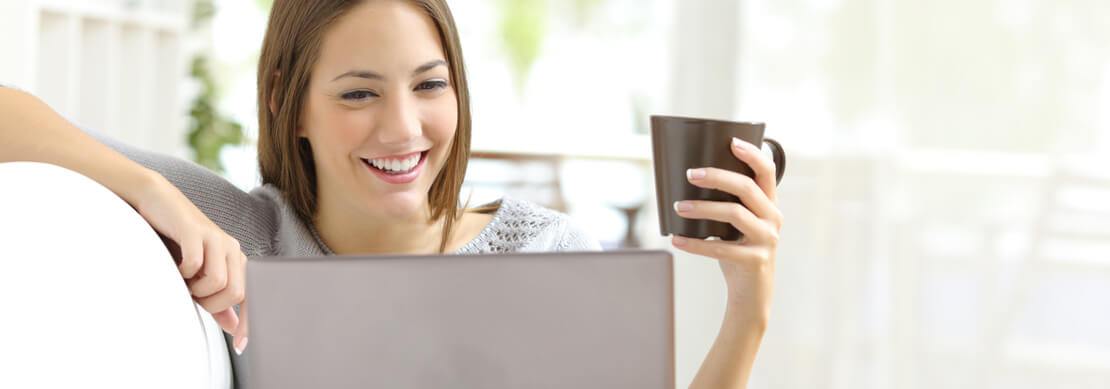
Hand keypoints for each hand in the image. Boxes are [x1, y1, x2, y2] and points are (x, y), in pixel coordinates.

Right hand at [134, 174, 248, 351]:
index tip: (241, 346)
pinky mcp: (195, 230)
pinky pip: (196, 264)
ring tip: (183, 280)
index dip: (249, 322)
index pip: (252, 296)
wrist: (157, 202)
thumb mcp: (200, 275)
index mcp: (237, 260)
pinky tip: (176, 267)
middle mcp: (232, 248)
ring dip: (196, 290)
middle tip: (193, 296)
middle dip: (213, 304)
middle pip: (237, 292)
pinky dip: (184, 273)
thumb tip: (234, 327)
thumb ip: (217, 300)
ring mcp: (216, 238)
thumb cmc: (177, 242)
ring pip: (219, 282)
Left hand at [670, 137, 782, 327]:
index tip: (732, 141)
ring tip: (678, 207)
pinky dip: (695, 243)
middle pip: (747, 188)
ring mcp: (767, 240)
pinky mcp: (756, 261)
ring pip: (734, 213)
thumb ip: (726, 205)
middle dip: (717, 176)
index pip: (767, 171)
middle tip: (690, 174)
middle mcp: (773, 219)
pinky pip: (721, 248)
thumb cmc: (738, 255)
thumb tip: (689, 184)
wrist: (752, 297)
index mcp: (769, 205)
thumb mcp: (736, 227)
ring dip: (702, 208)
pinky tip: (677, 240)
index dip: (752, 154)